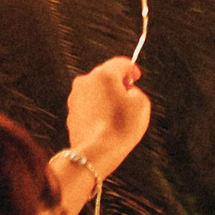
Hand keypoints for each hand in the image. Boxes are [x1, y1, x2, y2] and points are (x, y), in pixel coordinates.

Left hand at [65, 58, 149, 175]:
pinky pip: (88, 106)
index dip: (132, 68)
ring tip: (118, 116)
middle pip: (106, 76)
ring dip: (107, 98)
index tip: (136, 75)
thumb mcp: (142, 104)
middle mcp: (86, 81)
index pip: (121, 63)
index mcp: (104, 75)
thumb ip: (136, 92)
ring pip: (96, 91)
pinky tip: (107, 124)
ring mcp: (75, 96)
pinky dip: (98, 110)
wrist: (97, 150)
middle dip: (118, 84)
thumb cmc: (121, 126)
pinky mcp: (71, 111)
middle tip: (130, 98)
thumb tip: (128, 92)